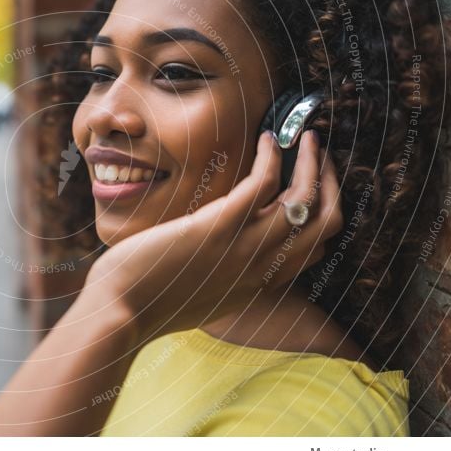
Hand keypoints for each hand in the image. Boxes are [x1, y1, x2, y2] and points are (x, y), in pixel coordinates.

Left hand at [83, 129, 343, 343]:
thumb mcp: (202, 295)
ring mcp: (244, 249)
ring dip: (313, 163)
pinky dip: (272, 157)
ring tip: (305, 137)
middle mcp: (262, 269)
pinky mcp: (218, 227)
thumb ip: (223, 275)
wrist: (120, 312)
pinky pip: (264, 184)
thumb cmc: (150, 301)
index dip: (321, 213)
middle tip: (319, 155)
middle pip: (325, 224)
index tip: (311, 185)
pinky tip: (267, 140)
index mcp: (259, 284)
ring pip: (305, 200)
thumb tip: (220, 253)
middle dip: (329, 184)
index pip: (314, 248)